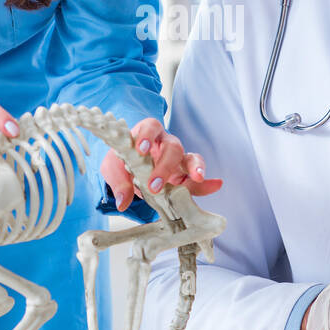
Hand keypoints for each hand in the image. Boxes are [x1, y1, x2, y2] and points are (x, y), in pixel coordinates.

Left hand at [100, 118, 222, 210]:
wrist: (128, 165)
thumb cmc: (123, 159)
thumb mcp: (114, 168)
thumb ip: (118, 182)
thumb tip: (123, 201)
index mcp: (148, 133)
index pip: (151, 127)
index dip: (147, 136)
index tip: (141, 149)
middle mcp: (166, 143)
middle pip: (173, 147)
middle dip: (165, 166)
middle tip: (155, 185)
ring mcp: (178, 158)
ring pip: (191, 158)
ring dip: (195, 168)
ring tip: (197, 177)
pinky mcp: (184, 174)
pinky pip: (197, 177)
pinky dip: (206, 183)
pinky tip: (216, 185)